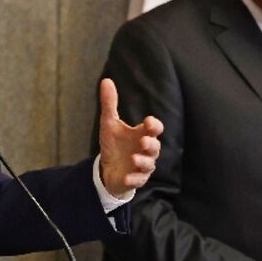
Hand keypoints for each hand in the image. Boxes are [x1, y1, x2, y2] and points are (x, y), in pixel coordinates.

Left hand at [97, 78, 163, 197]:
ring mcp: (141, 166)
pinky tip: (127, 177)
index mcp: (142, 134)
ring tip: (134, 158)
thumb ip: (110, 103)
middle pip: (155, 147)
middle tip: (143, 141)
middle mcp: (145, 150)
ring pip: (149, 164)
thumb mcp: (109, 123)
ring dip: (143, 162)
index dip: (154, 125)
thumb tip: (106, 80)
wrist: (107, 168)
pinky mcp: (135, 179)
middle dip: (151, 144)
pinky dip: (134, 179)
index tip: (147, 122)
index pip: (155, 129)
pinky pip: (139, 180)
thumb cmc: (114, 144)